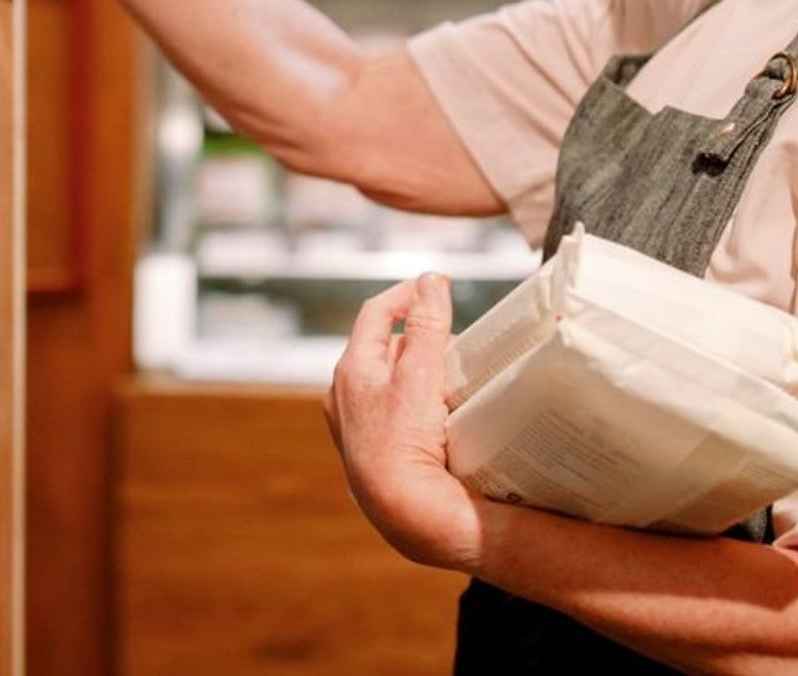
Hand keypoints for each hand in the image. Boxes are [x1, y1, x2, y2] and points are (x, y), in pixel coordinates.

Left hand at [324, 272, 484, 573]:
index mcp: (351, 369)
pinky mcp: (369, 449)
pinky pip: (391, 410)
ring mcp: (354, 424)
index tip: (438, 287)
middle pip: (382, 346)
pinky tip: (437, 413)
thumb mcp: (420, 377)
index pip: (376, 312)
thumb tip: (430, 281)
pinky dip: (413, 399)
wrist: (403, 516)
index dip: (408, 294)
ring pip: (387, 379)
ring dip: (416, 369)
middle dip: (416, 334)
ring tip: (449, 373)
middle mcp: (343, 394)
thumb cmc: (406, 446)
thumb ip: (427, 327)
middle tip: (453, 336)